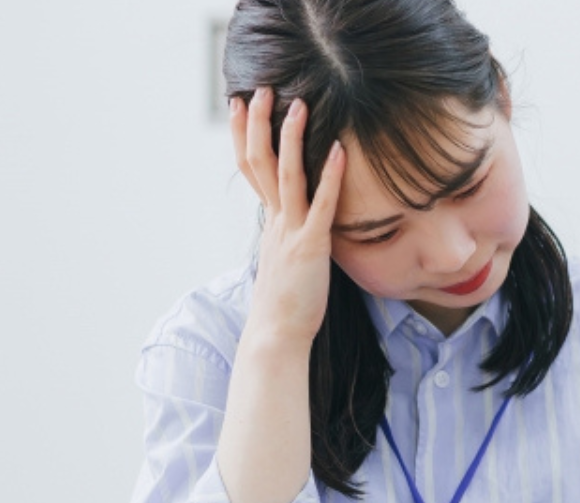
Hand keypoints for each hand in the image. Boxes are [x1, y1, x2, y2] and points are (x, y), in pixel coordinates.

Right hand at [230, 87, 344, 347]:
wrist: (276, 335)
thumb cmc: (286, 303)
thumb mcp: (285, 260)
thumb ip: (288, 237)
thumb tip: (295, 225)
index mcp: (269, 223)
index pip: (251, 169)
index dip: (243, 135)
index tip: (240, 105)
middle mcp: (275, 221)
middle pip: (259, 162)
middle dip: (258, 124)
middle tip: (259, 89)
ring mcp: (291, 232)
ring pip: (286, 175)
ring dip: (291, 137)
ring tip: (297, 104)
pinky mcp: (311, 246)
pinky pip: (321, 205)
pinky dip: (330, 176)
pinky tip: (339, 150)